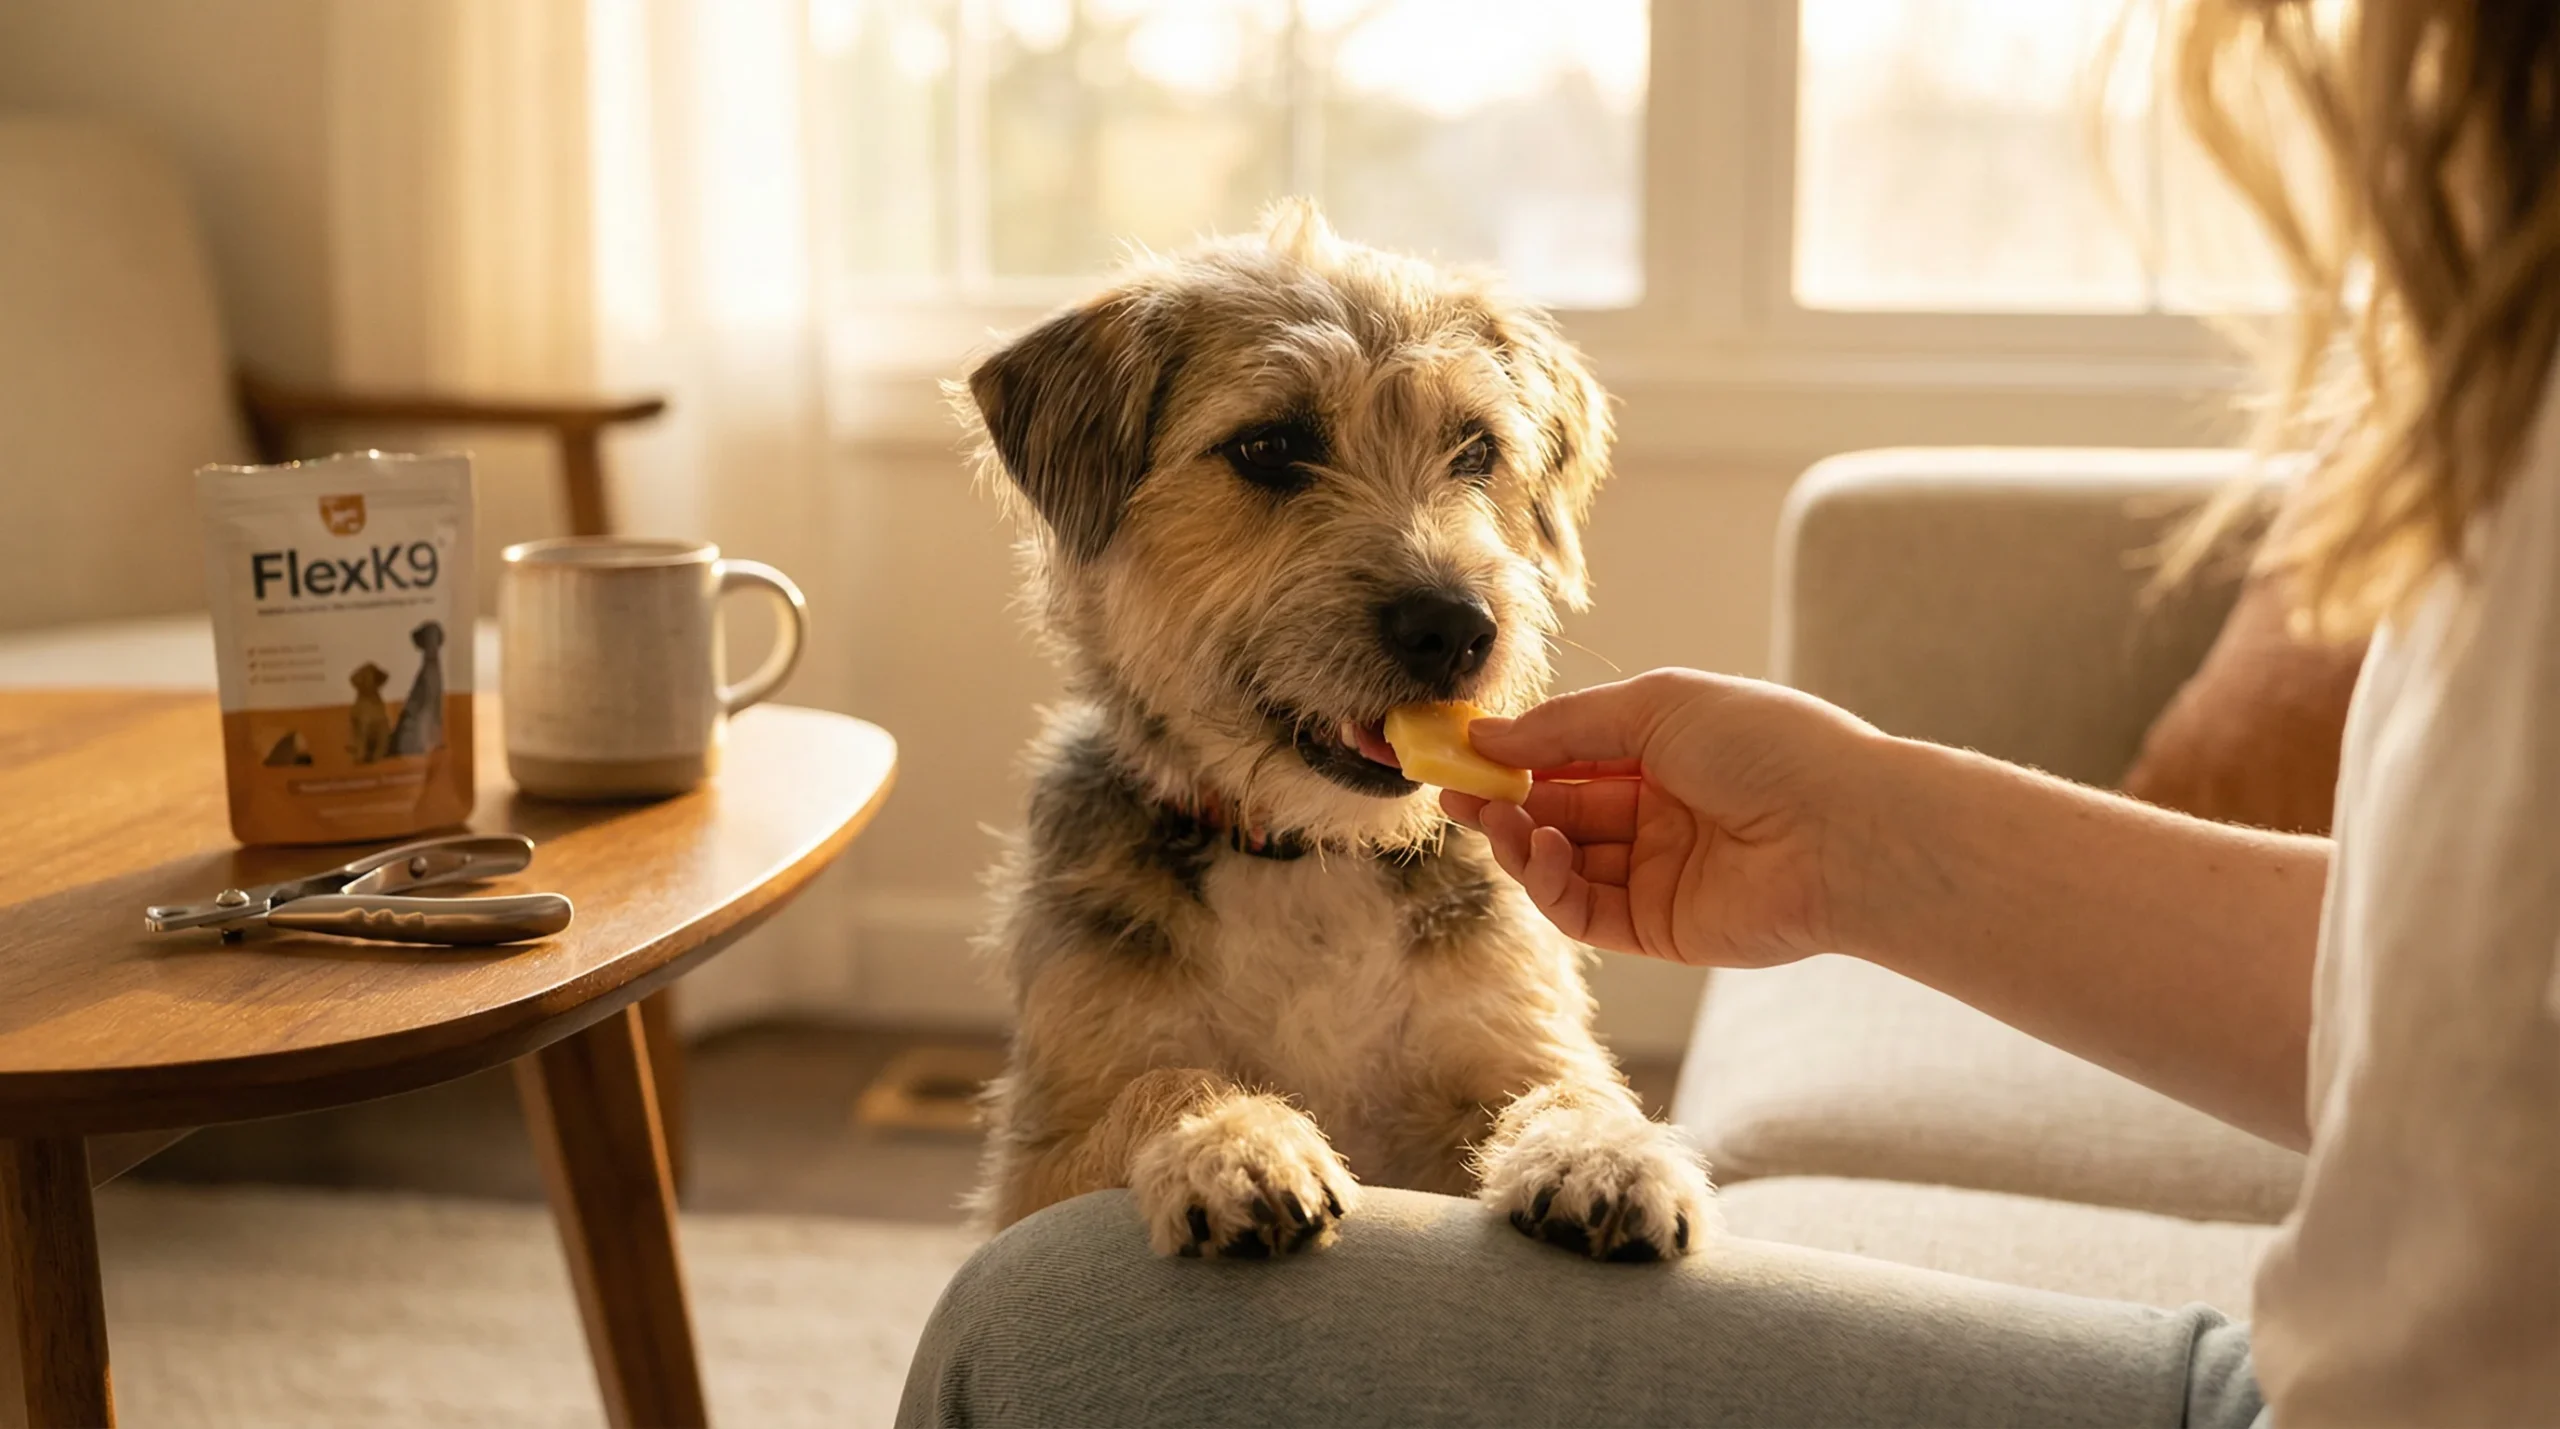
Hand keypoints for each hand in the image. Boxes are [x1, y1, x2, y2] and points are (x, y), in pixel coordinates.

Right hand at [1444, 669, 1888, 967]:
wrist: (1845, 829)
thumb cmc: (1768, 746)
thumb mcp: (1656, 706)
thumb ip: (1565, 726)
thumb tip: (1487, 736)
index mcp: (1664, 751)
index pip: (1568, 755)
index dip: (1510, 755)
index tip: (1453, 750)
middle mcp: (1658, 813)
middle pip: (1556, 811)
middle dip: (1500, 802)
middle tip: (1447, 791)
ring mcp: (1657, 873)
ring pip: (1562, 863)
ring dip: (1522, 843)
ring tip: (1504, 821)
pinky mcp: (1659, 928)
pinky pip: (1584, 911)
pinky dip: (1552, 884)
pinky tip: (1547, 851)